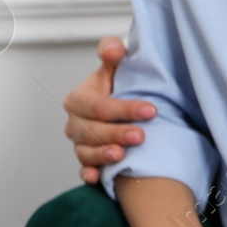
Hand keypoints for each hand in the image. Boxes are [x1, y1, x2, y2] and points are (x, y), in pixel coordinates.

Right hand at [64, 36, 156, 183]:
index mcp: (78, 98)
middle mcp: (75, 123)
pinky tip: (97, 177)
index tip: (151, 110)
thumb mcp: (114, 66)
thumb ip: (111, 52)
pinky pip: (83, 170)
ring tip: (122, 156)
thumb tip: (114, 49)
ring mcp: (79, 143)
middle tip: (141, 136)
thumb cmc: (117, 84)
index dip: (125, 108)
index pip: (100, 106)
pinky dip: (89, 174)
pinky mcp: (86, 160)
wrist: (119, 105)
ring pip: (86, 152)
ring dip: (103, 155)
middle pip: (93, 131)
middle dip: (116, 134)